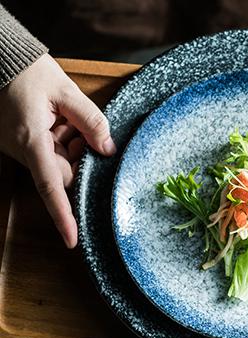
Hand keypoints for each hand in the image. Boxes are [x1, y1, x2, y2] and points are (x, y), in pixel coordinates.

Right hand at [0, 54, 115, 247]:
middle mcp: (23, 149)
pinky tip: (63, 121)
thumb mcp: (64, 89)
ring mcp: (20, 147)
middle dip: (82, 162)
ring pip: (58, 162)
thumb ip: (91, 120)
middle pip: (63, 174)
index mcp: (31, 141)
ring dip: (73, 147)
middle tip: (88, 135)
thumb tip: (108, 148)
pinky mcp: (21, 142)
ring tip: (71, 120)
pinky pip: (49, 151)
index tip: (72, 239)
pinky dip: (63, 139)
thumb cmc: (25, 69)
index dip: (63, 215)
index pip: (52, 186)